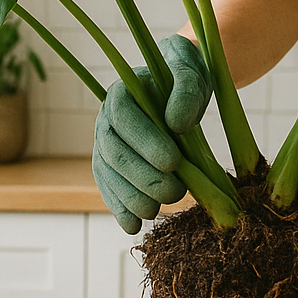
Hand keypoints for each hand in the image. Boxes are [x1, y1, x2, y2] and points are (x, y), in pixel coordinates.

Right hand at [92, 35, 211, 233]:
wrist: (179, 90)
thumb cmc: (185, 77)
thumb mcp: (193, 71)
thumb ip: (187, 89)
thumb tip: (176, 123)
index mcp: (121, 93)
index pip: (124, 119)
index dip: (145, 143)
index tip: (174, 162)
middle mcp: (105, 120)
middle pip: (115, 154)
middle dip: (144, 178)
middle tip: (177, 192)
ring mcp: (105, 146)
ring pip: (109, 177)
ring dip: (132, 198)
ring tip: (159, 209)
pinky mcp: (112, 169)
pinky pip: (109, 190)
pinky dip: (120, 210)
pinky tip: (134, 226)